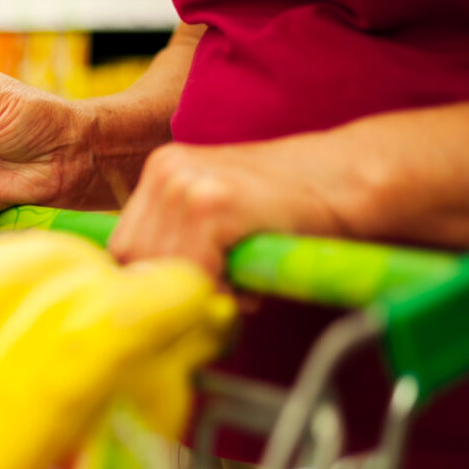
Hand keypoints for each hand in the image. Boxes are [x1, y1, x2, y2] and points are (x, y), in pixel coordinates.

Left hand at [108, 141, 352, 276]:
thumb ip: (180, 242)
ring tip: (238, 285)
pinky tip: (247, 284)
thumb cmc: (286, 208)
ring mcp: (186, 183)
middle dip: (172, 288)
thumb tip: (146, 298)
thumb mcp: (218, 212)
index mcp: (161, 170)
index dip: (150, 280)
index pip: (123, 245)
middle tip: (219, 293)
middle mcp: (166, 170)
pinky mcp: (213, 203)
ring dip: (200, 289)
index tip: (183, 295)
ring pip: (163, 267)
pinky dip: (219, 288)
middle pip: (134, 259)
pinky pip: (195, 269)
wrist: (345, 180)